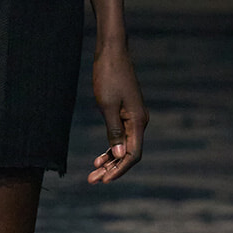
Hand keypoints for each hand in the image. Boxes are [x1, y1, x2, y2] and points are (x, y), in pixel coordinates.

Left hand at [88, 45, 147, 186]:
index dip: (119, 170)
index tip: (104, 180)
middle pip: (128, 153)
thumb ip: (114, 131)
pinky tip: (100, 157)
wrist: (112, 52)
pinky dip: (111, 148)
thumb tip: (120, 154)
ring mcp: (134, 117)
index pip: (133, 155)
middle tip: (92, 180)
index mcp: (138, 121)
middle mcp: (140, 121)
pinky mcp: (127, 112)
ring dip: (110, 161)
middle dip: (111, 169)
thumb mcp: (107, 105)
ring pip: (124, 146)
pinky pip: (121, 136)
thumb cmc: (108, 76)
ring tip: (93, 173)